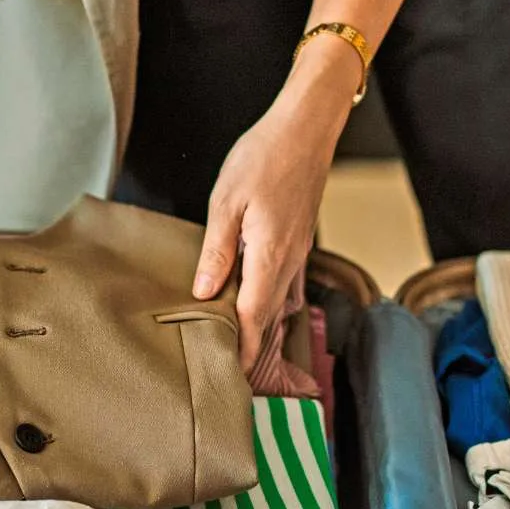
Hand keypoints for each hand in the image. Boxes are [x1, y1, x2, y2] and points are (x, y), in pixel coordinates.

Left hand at [192, 38, 358, 369]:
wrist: (306, 129)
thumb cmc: (264, 156)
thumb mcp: (227, 200)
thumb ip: (216, 250)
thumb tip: (203, 291)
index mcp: (269, 255)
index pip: (252, 317)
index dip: (239, 350)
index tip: (228, 379)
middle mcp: (288, 262)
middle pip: (267, 318)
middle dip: (250, 350)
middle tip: (229, 378)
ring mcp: (298, 253)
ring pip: (278, 304)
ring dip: (259, 331)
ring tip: (239, 354)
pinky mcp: (298, 243)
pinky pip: (287, 286)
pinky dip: (273, 307)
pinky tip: (259, 314)